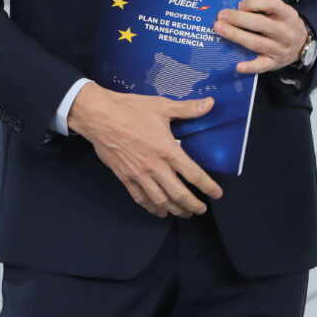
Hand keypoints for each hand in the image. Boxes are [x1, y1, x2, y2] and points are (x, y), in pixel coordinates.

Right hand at [67, 82, 223, 218]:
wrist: (100, 117)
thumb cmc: (131, 110)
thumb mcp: (161, 106)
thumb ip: (187, 109)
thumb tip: (210, 103)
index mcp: (167, 150)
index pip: (193, 174)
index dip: (207, 186)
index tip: (217, 194)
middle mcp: (155, 167)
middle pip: (178, 194)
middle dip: (192, 205)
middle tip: (201, 209)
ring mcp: (139, 175)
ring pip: (161, 201)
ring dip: (175, 210)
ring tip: (184, 213)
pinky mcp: (125, 178)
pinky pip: (141, 198)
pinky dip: (152, 207)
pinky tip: (159, 211)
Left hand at [214, 0, 307, 73]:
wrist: (303, 45)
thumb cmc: (284, 24)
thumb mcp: (281, 11)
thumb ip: (263, 7)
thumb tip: (237, 8)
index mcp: (287, 15)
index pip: (271, 4)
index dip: (253, 3)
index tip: (239, 4)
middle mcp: (285, 32)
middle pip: (261, 24)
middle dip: (239, 19)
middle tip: (221, 15)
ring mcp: (280, 49)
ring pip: (257, 43)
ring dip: (236, 36)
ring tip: (219, 29)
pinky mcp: (275, 63)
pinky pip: (262, 66)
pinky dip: (250, 67)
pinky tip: (238, 66)